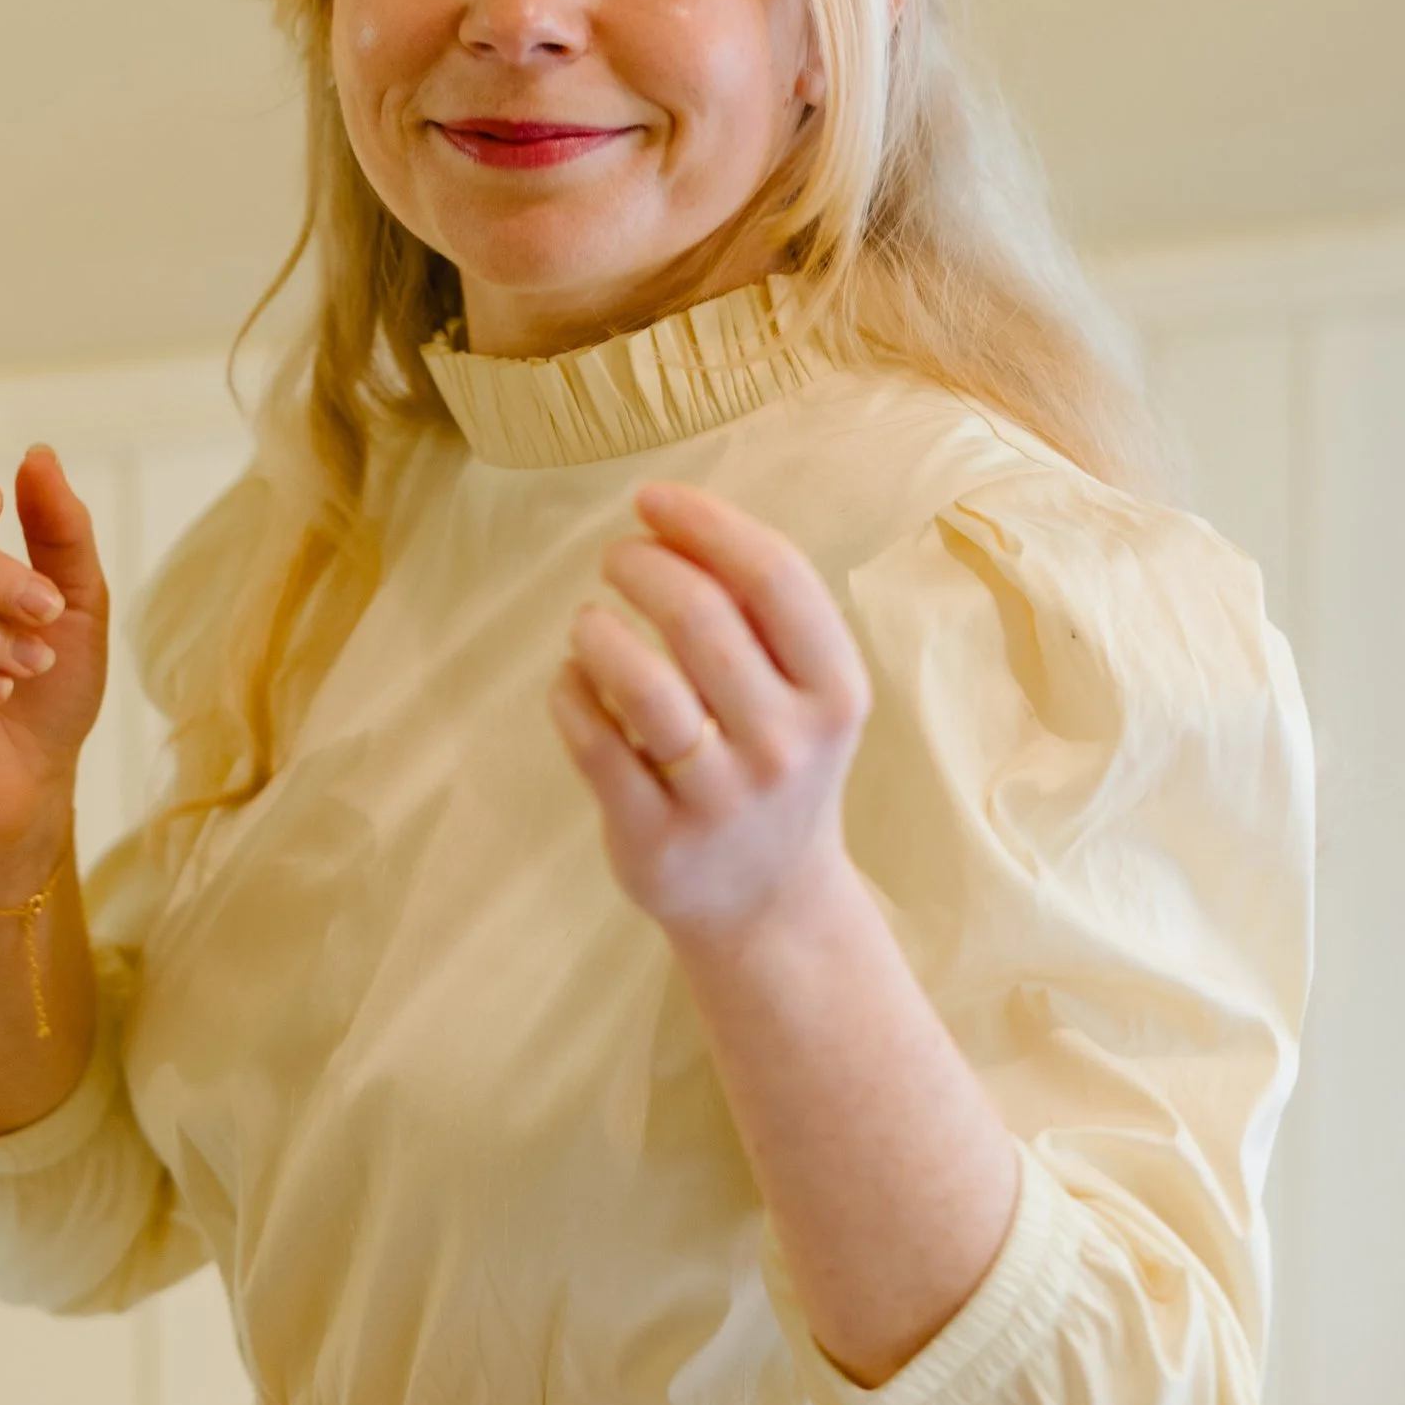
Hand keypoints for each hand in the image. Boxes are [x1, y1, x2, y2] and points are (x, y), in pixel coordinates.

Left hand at [548, 478, 869, 940]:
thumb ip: (762, 615)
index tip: (652, 499)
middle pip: (702, 620)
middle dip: (644, 566)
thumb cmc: (776, 765)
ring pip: (642, 687)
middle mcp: (787, 745)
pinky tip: (572, 679)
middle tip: (618, 557)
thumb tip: (673, 519)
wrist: (771, 906)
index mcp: (835, 693)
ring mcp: (721, 799)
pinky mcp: (655, 841)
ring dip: (599, 632)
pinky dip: (569, 694)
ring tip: (590, 623)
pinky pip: (594, 745)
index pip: (775, 578)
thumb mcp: (808, 695)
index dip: (705, 523)